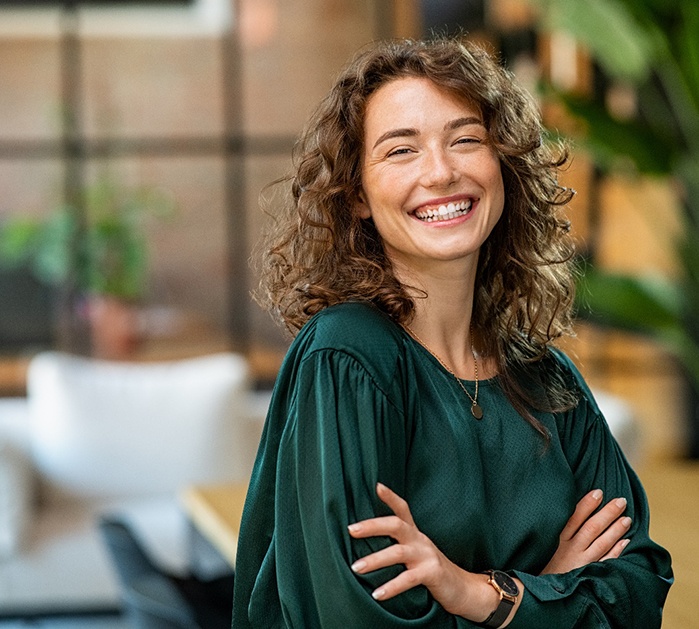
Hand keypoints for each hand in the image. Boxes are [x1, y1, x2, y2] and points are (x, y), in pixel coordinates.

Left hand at [347, 483, 519, 622]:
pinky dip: (391, 586)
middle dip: (372, 525)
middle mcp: (420, 540)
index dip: (390, 497)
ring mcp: (427, 555)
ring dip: (375, 560)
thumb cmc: (432, 569)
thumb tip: (367, 539)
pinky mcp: (432, 573)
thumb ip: (398, 543)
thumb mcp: (416, 551)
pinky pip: (408, 579)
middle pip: (396, 524)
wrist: (463, 589)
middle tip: (351, 530)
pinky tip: (377, 594)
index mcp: (415, 534)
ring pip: (398, 552)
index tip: (376, 485)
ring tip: (355, 567)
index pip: (403, 509)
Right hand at [541, 489, 630, 574]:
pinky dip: (617, 551)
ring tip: (627, 518)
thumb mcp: (544, 544)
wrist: (542, 592)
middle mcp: (571, 549)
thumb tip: (567, 509)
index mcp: (558, 539)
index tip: (599, 492)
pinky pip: (606, 562)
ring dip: (616, 530)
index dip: (587, 504)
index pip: (575, 517)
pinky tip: (626, 542)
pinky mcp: (589, 574)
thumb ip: (555, 529)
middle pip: (592, 527)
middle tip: (621, 501)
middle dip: (608, 513)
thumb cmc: (543, 564)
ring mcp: (582, 563)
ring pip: (602, 543)